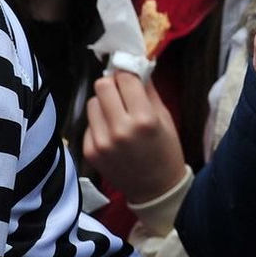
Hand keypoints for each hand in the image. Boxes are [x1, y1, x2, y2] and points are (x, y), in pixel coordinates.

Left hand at [83, 73, 186, 205]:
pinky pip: (89, 123)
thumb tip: (135, 67)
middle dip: (112, 84)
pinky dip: (99, 122)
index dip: (127, 73)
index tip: (130, 76)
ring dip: (104, 103)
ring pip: (92, 102)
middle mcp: (120, 129)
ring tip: (117, 114)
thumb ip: (149, 92)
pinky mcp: (89, 151)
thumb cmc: (166, 152)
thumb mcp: (166, 119)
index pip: (125, 79)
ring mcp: (101, 141)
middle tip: (121, 92)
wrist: (156, 189)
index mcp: (144, 119)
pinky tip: (112, 133)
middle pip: (102, 86)